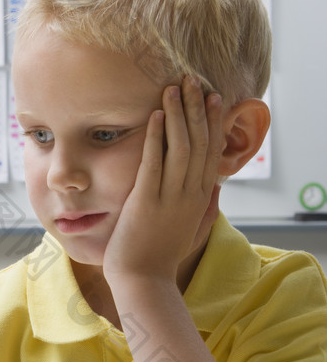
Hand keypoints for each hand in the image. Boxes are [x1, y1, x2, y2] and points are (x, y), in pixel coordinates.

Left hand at [103, 77, 223, 285]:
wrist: (144, 282)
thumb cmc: (161, 256)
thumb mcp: (191, 229)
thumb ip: (206, 207)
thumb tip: (218, 187)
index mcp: (200, 198)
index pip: (211, 152)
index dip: (212, 122)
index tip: (213, 97)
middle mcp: (190, 194)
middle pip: (199, 142)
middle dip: (196, 108)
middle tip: (193, 79)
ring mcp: (170, 197)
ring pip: (180, 147)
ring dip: (177, 114)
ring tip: (173, 87)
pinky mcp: (147, 201)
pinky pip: (153, 162)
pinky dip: (156, 136)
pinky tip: (154, 115)